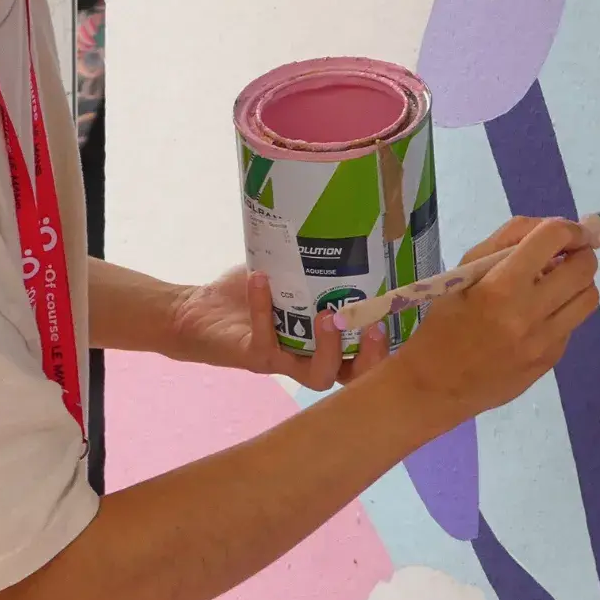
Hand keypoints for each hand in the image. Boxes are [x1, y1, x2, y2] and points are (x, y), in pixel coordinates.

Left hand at [168, 268, 391, 392]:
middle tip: (375, 328)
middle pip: (354, 377)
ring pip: (317, 374)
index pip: (370, 354)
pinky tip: (261, 279)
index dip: (390, 344)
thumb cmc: (254, 293)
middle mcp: (313, 359)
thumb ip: (317, 262)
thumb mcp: (291, 273)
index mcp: (330, 342)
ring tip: (328, 317)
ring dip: (328, 349)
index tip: (400, 315)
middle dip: (370, 358)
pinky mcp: (254, 358)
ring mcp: (285, 362)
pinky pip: (265, 340)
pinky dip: (264, 308)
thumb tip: (349, 222)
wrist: (199, 311)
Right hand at [395, 216, 599, 427]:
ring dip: (578, 283)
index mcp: (501, 286)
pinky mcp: (551, 360)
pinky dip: (562, 312)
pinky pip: (573, 325)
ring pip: (589, 298)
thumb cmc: (443, 323)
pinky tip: (538, 316)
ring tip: (556, 284)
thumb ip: (505, 241)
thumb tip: (547, 227)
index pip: (553, 239)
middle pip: (584, 269)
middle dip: (581, 253)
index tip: (569, 231)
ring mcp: (544, 341)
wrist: (436, 385)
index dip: (569, 228)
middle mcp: (529, 313)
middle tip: (565, 256)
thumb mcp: (462, 272)